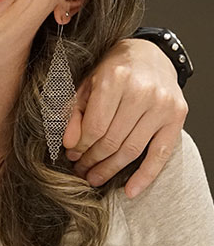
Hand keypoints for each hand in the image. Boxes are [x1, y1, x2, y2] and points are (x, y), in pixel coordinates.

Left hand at [62, 38, 186, 197]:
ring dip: (111, 169)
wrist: (150, 54)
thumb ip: (74, 110)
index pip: (95, 125)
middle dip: (92, 159)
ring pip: (132, 149)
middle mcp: (142, 92)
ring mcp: (162, 106)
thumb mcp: (87, 82)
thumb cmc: (114, 68)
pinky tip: (130, 191)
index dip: (80, 145)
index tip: (71, 154)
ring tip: (95, 177)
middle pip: (113, 140)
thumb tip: (68, 142)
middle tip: (80, 169)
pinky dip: (145, 176)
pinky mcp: (177, 118)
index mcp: (116, 78)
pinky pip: (161, 155)